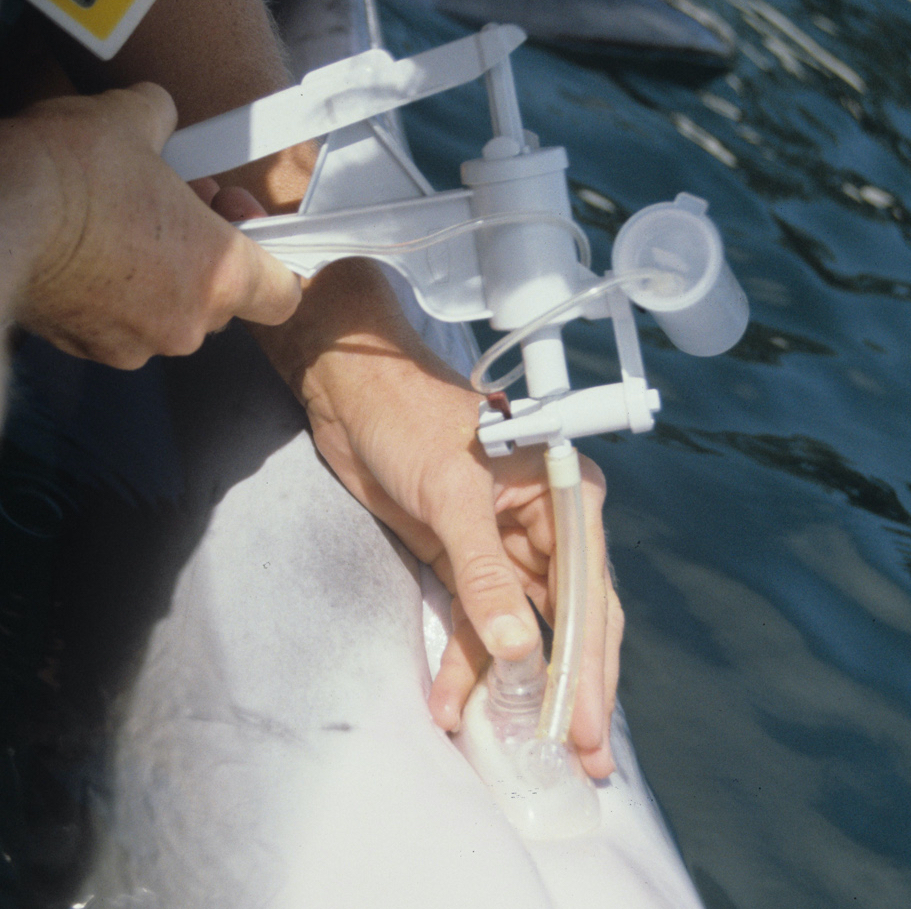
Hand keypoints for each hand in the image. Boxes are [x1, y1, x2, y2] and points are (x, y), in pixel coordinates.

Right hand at [1, 82, 300, 367]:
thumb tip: (158, 113)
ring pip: (170, 313)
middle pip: (221, 298)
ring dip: (159, 278)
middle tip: (174, 209)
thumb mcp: (128, 122)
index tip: (243, 228)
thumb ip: (162, 121)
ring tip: (122, 229)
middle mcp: (189, 323)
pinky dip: (114, 298)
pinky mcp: (93, 351)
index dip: (272, 262)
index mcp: (221, 274)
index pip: (282, 295)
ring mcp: (140, 345)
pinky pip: (123, 325)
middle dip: (203, 254)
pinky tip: (86, 257)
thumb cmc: (71, 176)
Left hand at [242, 245, 623, 778]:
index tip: (584, 724)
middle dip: (568, 687)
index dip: (589, 662)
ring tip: (513, 748)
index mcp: (563, 497)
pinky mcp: (461, 563)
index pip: (588, 591)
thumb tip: (519, 647)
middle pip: (566, 620)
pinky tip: (456, 704)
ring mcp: (501, 549)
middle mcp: (543, 527)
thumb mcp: (453, 492)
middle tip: (579, 755)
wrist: (352, 397)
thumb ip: (484, 571)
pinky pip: (473, 625)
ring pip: (520, 631)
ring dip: (510, 687)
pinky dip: (465, 665)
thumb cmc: (412, 418)